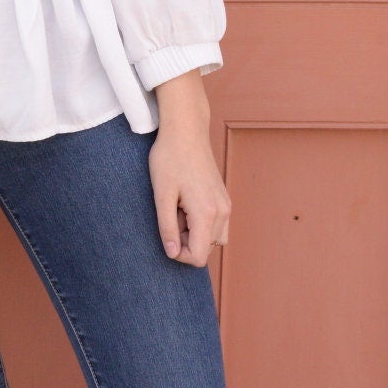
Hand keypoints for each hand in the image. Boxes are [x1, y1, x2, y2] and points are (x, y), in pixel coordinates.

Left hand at [148, 72, 231, 266]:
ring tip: (178, 211)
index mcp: (206, 213)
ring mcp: (226, 204)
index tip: (165, 236)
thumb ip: (167, 227)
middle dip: (186, 241)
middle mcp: (222, 211)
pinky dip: (201, 223)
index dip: (178, 255)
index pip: (198, 256)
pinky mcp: (224, 198)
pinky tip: (186, 204)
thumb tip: (171, 253)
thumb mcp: (162, 195)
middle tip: (170, 216)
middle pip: (206, 249)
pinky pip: (217, 224)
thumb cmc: (170, 158)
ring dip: (195, 234)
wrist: (186, 130)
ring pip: (213, 238)